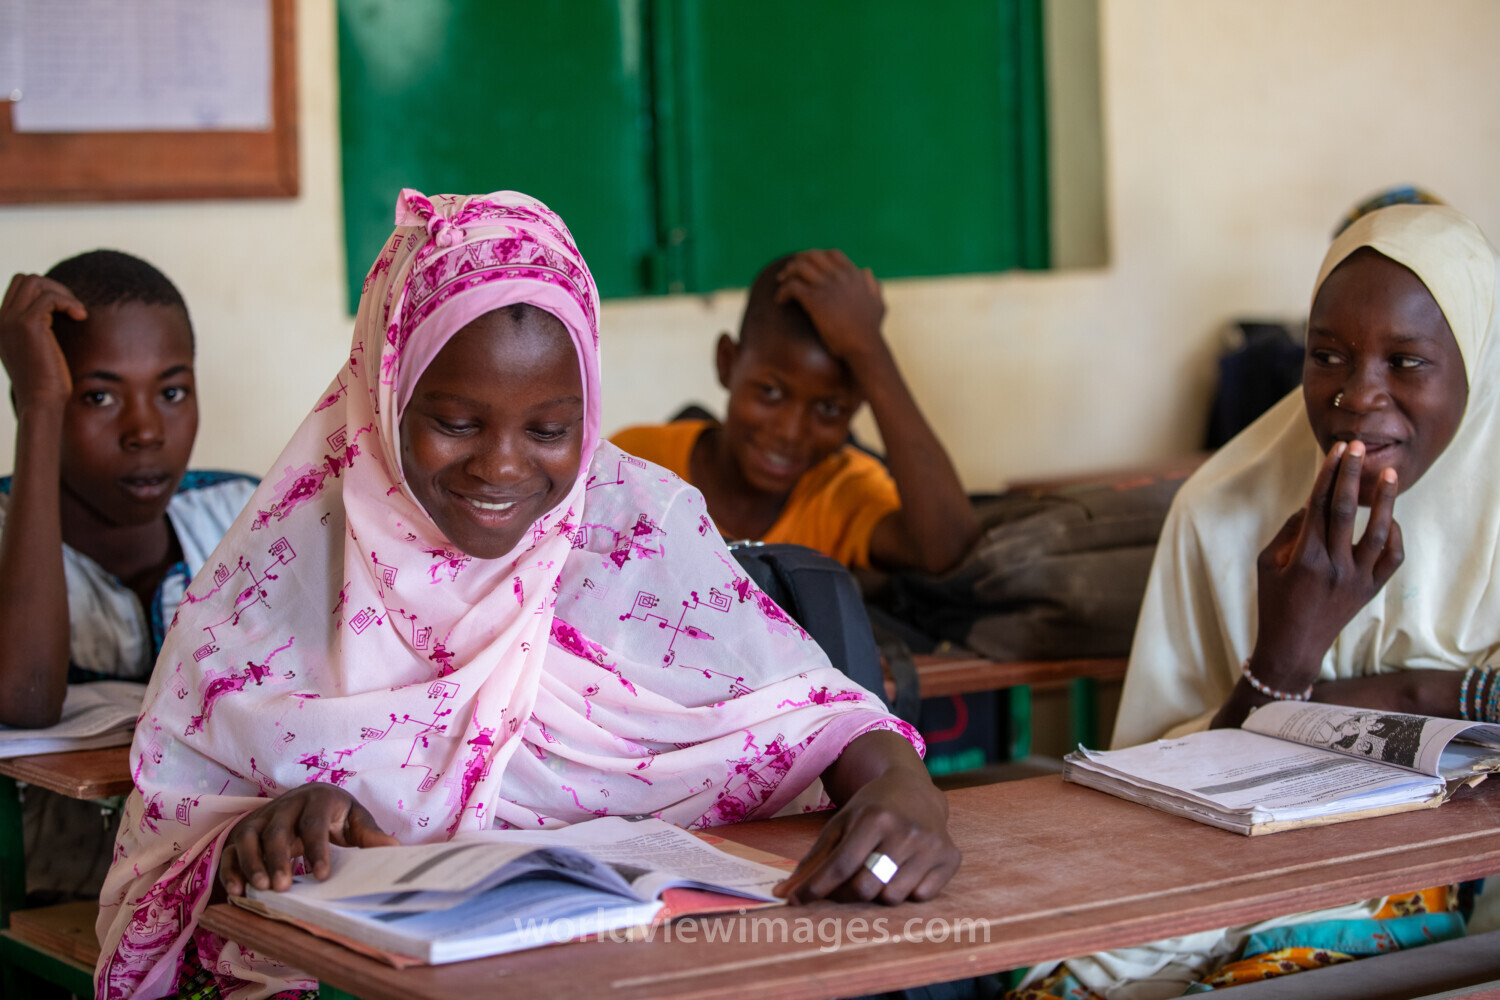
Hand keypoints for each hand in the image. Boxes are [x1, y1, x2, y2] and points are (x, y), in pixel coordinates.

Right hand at [0, 274, 85, 413]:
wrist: (41, 402)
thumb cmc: (45, 382)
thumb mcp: (35, 352)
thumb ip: (35, 331)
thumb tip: (53, 313)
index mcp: (0, 324)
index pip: (18, 287)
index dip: (46, 292)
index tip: (65, 311)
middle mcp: (0, 319)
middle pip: (26, 279)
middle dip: (55, 287)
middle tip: (73, 309)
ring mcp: (10, 320)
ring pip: (36, 282)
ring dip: (63, 293)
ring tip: (78, 313)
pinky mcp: (27, 324)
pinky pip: (49, 297)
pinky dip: (69, 302)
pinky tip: (80, 317)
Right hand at [218, 784, 398, 894]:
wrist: (307, 797)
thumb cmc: (334, 813)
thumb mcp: (354, 819)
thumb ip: (370, 834)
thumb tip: (395, 849)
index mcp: (316, 800)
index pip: (314, 824)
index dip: (317, 849)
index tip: (322, 876)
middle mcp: (284, 806)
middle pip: (277, 830)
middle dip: (278, 859)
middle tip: (283, 887)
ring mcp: (260, 818)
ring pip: (248, 837)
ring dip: (252, 863)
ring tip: (262, 889)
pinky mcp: (242, 832)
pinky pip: (230, 850)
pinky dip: (230, 870)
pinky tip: (238, 891)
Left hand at [774, 249, 887, 364]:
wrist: (863, 347)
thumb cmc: (870, 331)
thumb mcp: (878, 304)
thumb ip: (874, 286)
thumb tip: (866, 270)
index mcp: (854, 275)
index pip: (833, 254)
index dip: (817, 256)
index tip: (807, 265)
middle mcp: (840, 277)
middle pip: (813, 256)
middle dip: (798, 261)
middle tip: (787, 272)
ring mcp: (827, 287)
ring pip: (800, 267)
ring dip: (787, 273)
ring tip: (781, 283)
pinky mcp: (815, 300)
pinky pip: (792, 287)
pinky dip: (783, 291)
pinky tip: (780, 301)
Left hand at [774, 766, 959, 904]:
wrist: (915, 789)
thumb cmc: (872, 808)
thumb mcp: (840, 823)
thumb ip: (814, 859)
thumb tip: (785, 893)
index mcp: (876, 817)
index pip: (841, 865)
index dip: (816, 888)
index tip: (795, 901)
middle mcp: (906, 831)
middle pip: (866, 887)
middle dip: (846, 894)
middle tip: (842, 886)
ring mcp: (931, 846)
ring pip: (892, 897)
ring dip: (878, 893)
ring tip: (877, 870)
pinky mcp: (950, 858)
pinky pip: (920, 897)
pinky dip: (907, 891)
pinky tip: (904, 869)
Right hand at [1250, 440, 1403, 691]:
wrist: (1293, 646)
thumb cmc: (1273, 602)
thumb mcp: (1269, 563)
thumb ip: (1289, 531)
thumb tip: (1312, 503)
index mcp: (1304, 556)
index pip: (1319, 503)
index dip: (1328, 473)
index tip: (1336, 450)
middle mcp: (1334, 565)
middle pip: (1347, 510)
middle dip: (1353, 474)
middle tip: (1359, 447)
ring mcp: (1357, 579)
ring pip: (1378, 532)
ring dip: (1385, 501)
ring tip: (1390, 474)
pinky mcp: (1370, 590)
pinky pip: (1391, 559)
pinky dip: (1395, 537)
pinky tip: (1393, 520)